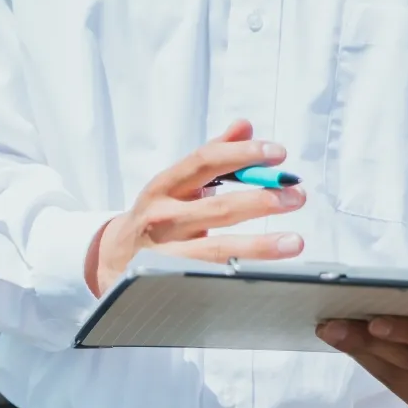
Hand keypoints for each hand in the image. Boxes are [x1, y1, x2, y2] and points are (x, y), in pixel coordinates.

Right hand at [87, 120, 307, 295]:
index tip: (276, 153)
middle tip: (296, 195)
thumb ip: (213, 156)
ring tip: (294, 241)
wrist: (111, 256)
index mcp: (165, 186)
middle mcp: (162, 217)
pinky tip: (267, 272)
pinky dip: (239, 273)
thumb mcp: (176, 183)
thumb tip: (244, 126)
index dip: (242, 154)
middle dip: (261, 200)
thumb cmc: (156, 214)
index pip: (205, 161)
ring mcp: (165, 252)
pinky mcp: (171, 281)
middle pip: (217, 207)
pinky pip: (211, 277)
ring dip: (259, 245)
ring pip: (217, 249)